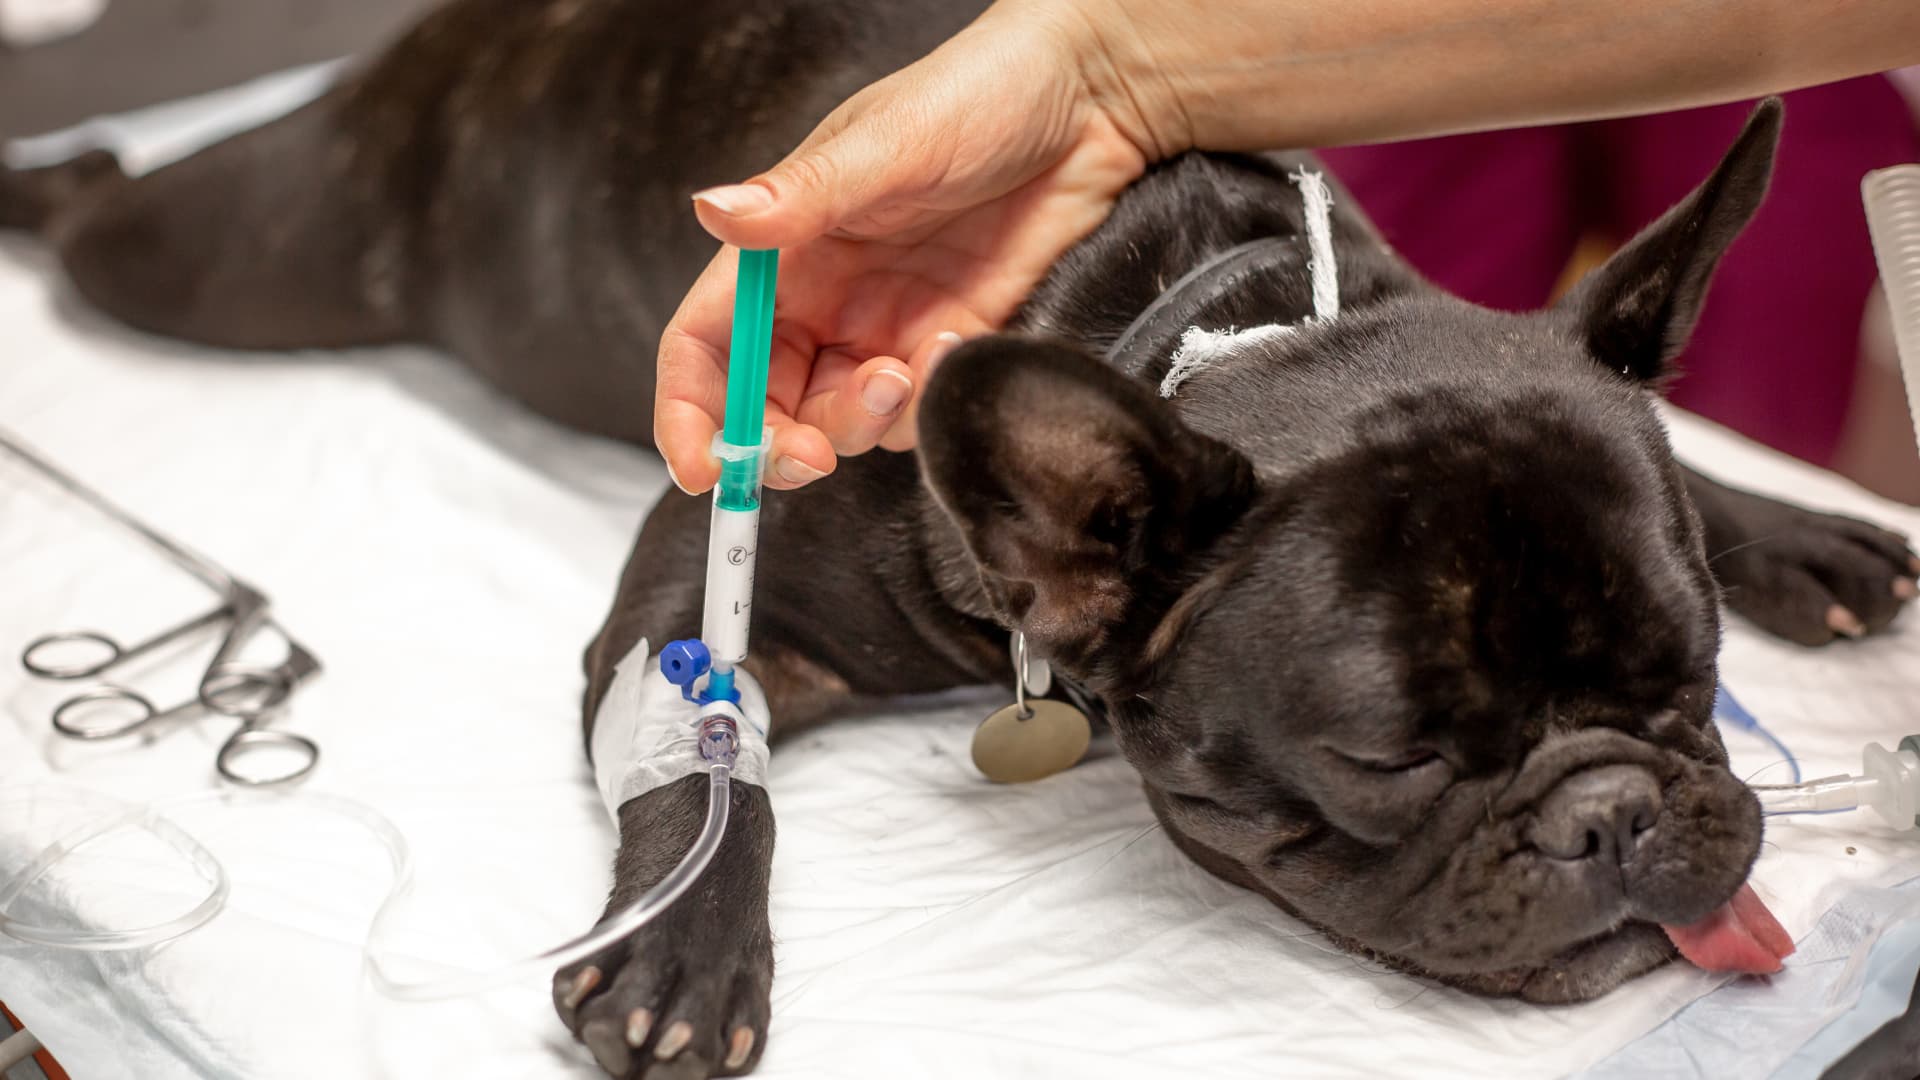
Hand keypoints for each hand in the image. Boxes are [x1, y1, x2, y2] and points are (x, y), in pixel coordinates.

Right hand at [653, 0, 1156, 492]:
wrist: (1091, 101)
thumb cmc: (978, 95)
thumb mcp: (887, 143)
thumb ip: (802, 194)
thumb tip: (713, 212)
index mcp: (782, 250)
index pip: (705, 349)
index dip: (690, 415)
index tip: (702, 469)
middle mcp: (823, 298)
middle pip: (765, 405)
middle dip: (778, 445)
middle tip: (814, 452)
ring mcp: (885, 327)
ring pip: (842, 422)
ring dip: (860, 422)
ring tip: (904, 372)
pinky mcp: (948, 343)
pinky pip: (920, 409)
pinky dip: (930, 401)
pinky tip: (958, 342)